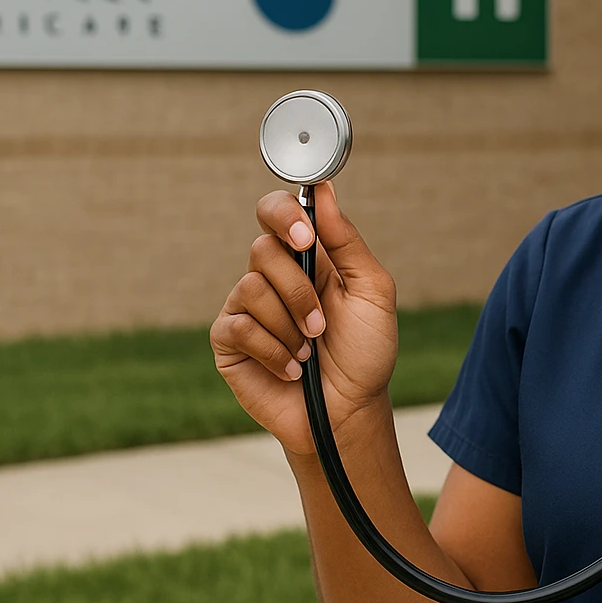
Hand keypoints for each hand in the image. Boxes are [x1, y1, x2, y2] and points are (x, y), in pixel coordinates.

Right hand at [210, 182, 398, 455]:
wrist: (348, 410)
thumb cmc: (365, 352)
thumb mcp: (372, 291)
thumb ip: (347, 241)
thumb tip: (323, 192)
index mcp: (307, 256)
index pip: (276, 211)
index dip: (283, 215)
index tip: (305, 239)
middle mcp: (272, 275)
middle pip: (262, 249)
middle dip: (299, 291)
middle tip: (321, 325)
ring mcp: (246, 306)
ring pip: (251, 287)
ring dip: (290, 326)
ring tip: (309, 351)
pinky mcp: (229, 340)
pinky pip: (240, 326)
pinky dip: (274, 350)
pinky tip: (291, 368)